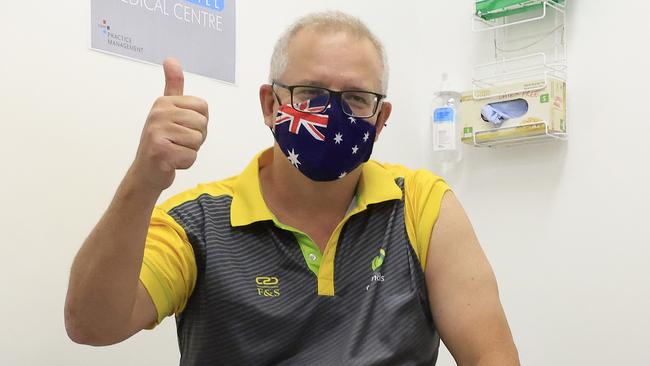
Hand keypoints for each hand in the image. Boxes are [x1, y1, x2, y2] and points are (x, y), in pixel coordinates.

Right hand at [130, 58, 208, 190]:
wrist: (146, 172)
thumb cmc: (162, 141)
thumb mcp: (167, 110)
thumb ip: (173, 86)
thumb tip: (171, 59)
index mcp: (163, 102)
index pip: (203, 107)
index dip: (199, 122)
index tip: (182, 128)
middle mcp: (158, 114)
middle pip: (202, 123)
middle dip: (196, 138)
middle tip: (178, 142)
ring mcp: (157, 132)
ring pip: (198, 140)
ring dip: (190, 150)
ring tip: (174, 150)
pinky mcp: (160, 151)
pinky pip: (191, 156)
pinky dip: (185, 163)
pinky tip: (171, 161)